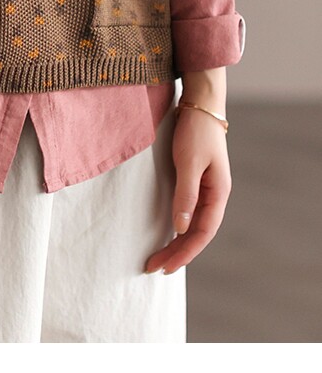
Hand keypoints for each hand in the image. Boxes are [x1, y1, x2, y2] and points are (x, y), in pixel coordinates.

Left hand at [144, 105, 231, 274]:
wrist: (199, 104)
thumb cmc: (196, 130)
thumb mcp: (189, 161)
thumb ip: (186, 194)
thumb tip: (180, 227)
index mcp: (218, 193)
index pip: (202, 232)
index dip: (185, 252)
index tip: (164, 267)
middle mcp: (214, 195)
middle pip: (197, 232)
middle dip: (177, 252)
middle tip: (153, 268)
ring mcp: (206, 189)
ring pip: (192, 224)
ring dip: (177, 242)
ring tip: (159, 258)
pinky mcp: (196, 181)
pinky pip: (188, 211)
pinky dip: (177, 226)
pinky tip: (167, 233)